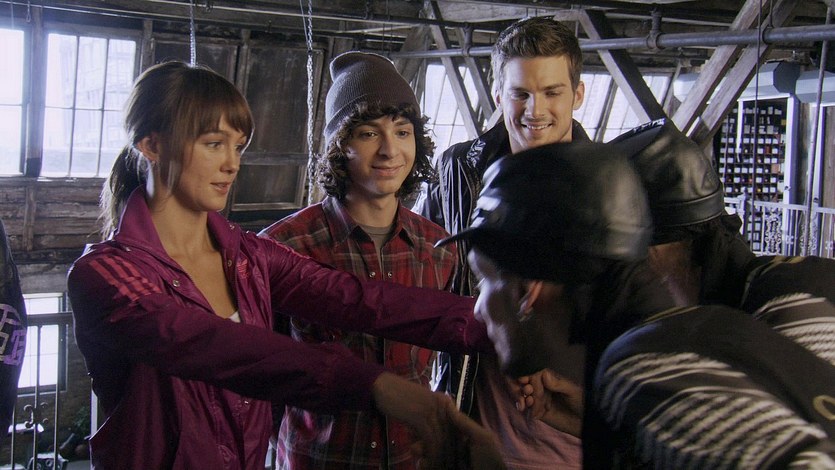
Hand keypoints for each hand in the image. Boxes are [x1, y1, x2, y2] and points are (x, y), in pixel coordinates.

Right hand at [372, 372, 504, 468]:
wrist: (384, 387)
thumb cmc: (400, 398)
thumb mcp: (421, 407)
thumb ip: (430, 421)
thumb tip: (435, 443)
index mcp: (445, 402)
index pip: (457, 427)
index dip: (454, 445)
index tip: (449, 457)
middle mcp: (443, 405)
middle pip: (451, 435)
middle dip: (447, 453)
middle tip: (442, 465)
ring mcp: (432, 410)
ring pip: (441, 440)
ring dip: (437, 456)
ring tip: (432, 466)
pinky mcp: (421, 417)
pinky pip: (429, 440)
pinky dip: (428, 453)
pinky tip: (423, 460)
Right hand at [516, 369, 582, 436]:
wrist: (584, 422)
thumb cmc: (582, 403)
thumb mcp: (572, 392)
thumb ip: (558, 384)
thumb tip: (544, 374)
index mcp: (551, 379)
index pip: (535, 375)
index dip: (528, 378)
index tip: (524, 382)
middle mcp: (543, 387)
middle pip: (525, 383)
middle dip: (521, 387)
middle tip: (526, 393)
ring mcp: (539, 399)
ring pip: (523, 394)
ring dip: (520, 397)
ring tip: (524, 405)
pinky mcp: (537, 411)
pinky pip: (528, 408)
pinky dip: (525, 407)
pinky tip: (528, 410)